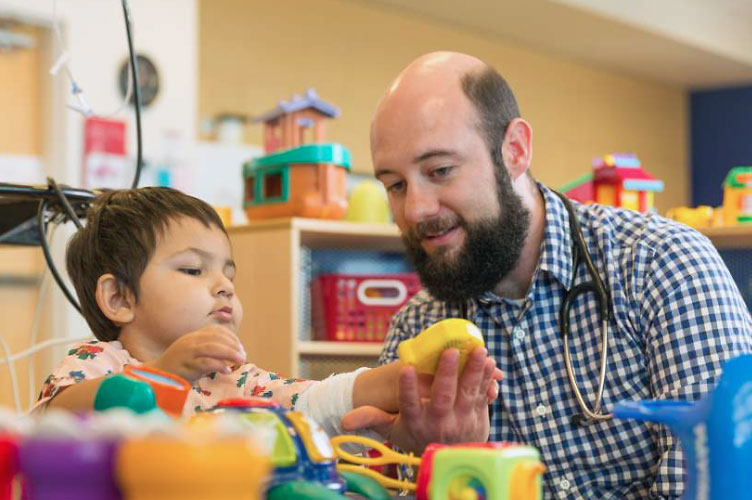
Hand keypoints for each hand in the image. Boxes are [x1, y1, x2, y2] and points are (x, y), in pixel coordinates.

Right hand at [148, 325, 245, 383]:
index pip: (216, 331)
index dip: (231, 338)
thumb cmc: (181, 365)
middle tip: (243, 355)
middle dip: (233, 346)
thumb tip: (236, 352)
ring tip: (240, 360)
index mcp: (194, 336)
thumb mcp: (196, 352)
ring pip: (212, 348)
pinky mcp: (186, 366)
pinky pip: (205, 363)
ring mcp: (187, 353)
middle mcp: (191, 341)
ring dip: (229, 353)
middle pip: (217, 338)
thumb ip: (211, 349)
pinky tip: (227, 370)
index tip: (240, 347)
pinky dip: (219, 366)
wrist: (158, 375)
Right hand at [342, 347, 500, 452]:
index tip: (404, 370)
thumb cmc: (417, 435)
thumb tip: (344, 419)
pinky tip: (489, 362)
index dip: (407, 388)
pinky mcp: (478, 416)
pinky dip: (487, 379)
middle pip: (443, 396)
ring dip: (473, 371)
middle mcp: (439, 422)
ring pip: (468, 393)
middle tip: (450, 351)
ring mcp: (460, 420)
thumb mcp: (392, 429)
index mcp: (416, 422)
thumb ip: (372, 418)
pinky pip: (483, 395)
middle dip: (446, 373)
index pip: (409, 405)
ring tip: (477, 350)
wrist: (450, 456)